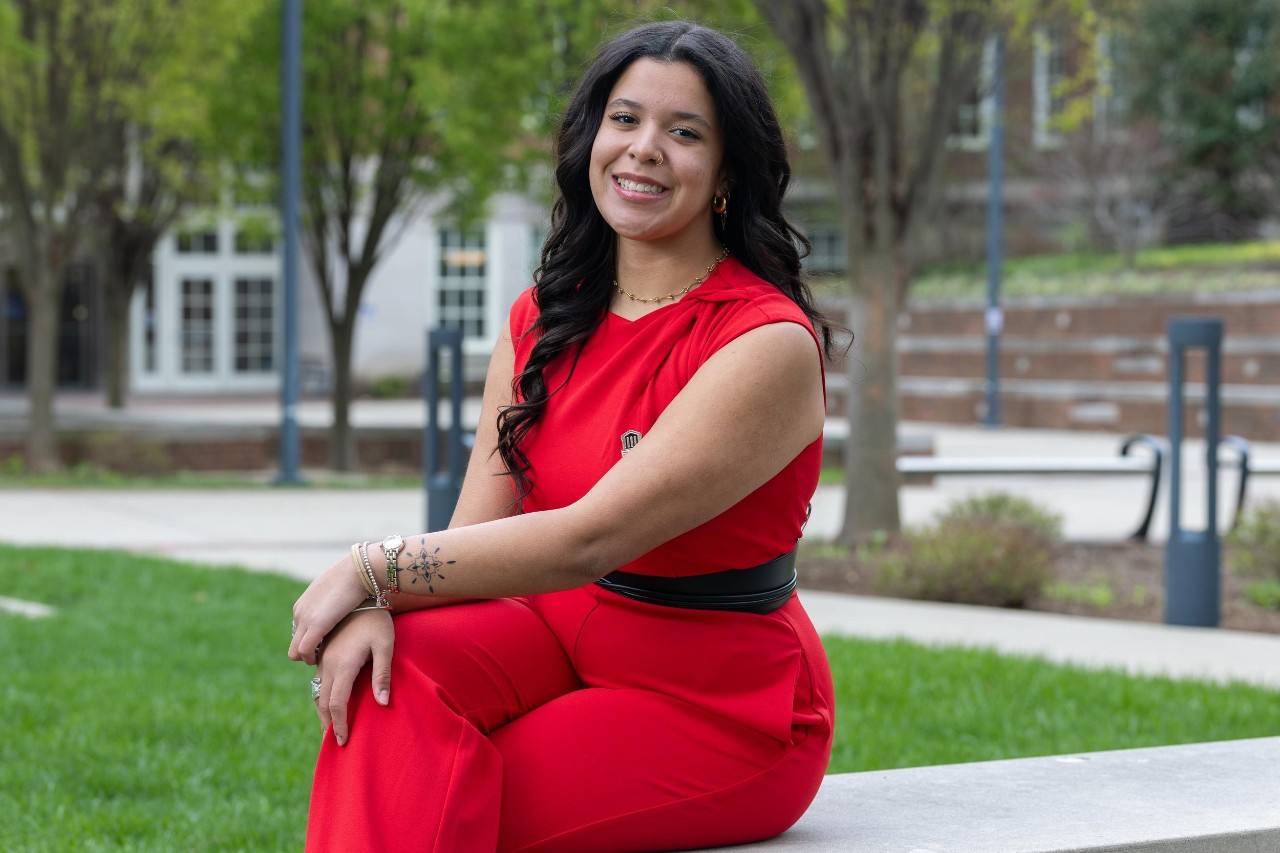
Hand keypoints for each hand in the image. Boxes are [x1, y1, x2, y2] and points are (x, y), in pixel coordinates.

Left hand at [289, 552, 372, 664]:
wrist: (358, 570)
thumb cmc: (355, 578)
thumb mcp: (337, 592)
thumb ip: (331, 603)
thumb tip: (340, 609)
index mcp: (303, 605)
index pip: (299, 632)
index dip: (312, 642)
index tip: (327, 646)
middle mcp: (299, 613)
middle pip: (294, 644)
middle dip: (308, 653)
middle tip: (327, 655)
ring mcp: (305, 619)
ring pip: (296, 650)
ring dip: (309, 657)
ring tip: (326, 658)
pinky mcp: (315, 625)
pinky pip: (304, 651)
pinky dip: (311, 658)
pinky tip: (324, 658)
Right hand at [314, 608, 394, 746]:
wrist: (359, 590)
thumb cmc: (378, 619)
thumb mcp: (386, 646)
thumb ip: (383, 675)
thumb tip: (382, 704)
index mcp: (342, 665)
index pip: (336, 704)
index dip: (339, 725)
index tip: (343, 742)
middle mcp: (328, 663)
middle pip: (323, 701)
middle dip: (327, 723)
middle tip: (333, 742)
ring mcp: (323, 657)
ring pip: (317, 691)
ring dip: (322, 710)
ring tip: (329, 727)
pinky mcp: (324, 651)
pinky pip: (318, 679)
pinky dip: (321, 695)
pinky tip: (328, 701)